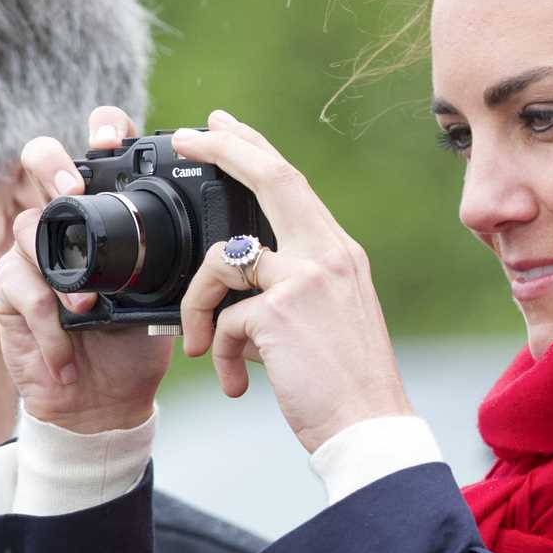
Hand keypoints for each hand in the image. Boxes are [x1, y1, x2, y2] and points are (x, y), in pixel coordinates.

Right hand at [0, 106, 170, 432]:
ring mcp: (33, 252)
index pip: (102, 151)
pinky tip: (69, 354)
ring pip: (26, 226)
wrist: (108, 399)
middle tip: (74, 191)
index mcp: (110, 212)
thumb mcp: (175, 297)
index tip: (116, 140)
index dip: (103, 130)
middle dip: (53, 165)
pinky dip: (51, 327)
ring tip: (87, 307)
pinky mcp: (10, 292)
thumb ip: (189, 262)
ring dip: (62, 273)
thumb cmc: (142, 342)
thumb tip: (231, 239)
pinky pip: (22, 290)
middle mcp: (66, 220)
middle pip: (41, 159)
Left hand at [175, 109, 411, 451]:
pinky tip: (238, 382)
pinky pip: (223, 321)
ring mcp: (306, 279)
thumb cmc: (347, 383)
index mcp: (340, 255)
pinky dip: (220, 354)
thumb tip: (240, 291)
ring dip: (198, 305)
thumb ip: (293, 289)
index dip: (254, 149)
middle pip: (271, 177)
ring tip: (203, 345)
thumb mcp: (330, 319)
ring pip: (222, 261)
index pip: (293, 184)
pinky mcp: (280, 312)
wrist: (369, 426)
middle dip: (221, 148)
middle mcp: (329, 256)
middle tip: (184, 136)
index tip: (221, 126)